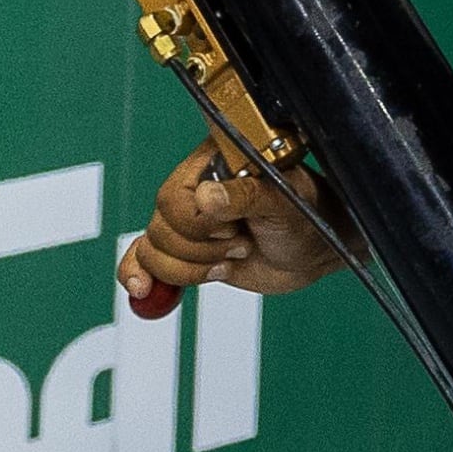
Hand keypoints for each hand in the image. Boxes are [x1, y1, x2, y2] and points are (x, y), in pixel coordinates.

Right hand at [119, 140, 344, 311]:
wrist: (314, 250)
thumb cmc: (307, 216)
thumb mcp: (283, 203)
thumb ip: (247, 196)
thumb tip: (206, 197)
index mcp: (217, 161)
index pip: (174, 197)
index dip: (199, 225)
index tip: (235, 231)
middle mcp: (197, 187)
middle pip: (160, 228)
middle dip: (200, 251)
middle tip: (242, 245)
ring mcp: (189, 221)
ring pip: (152, 250)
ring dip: (191, 269)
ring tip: (231, 259)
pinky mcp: (185, 250)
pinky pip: (141, 260)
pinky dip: (138, 275)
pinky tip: (145, 290)